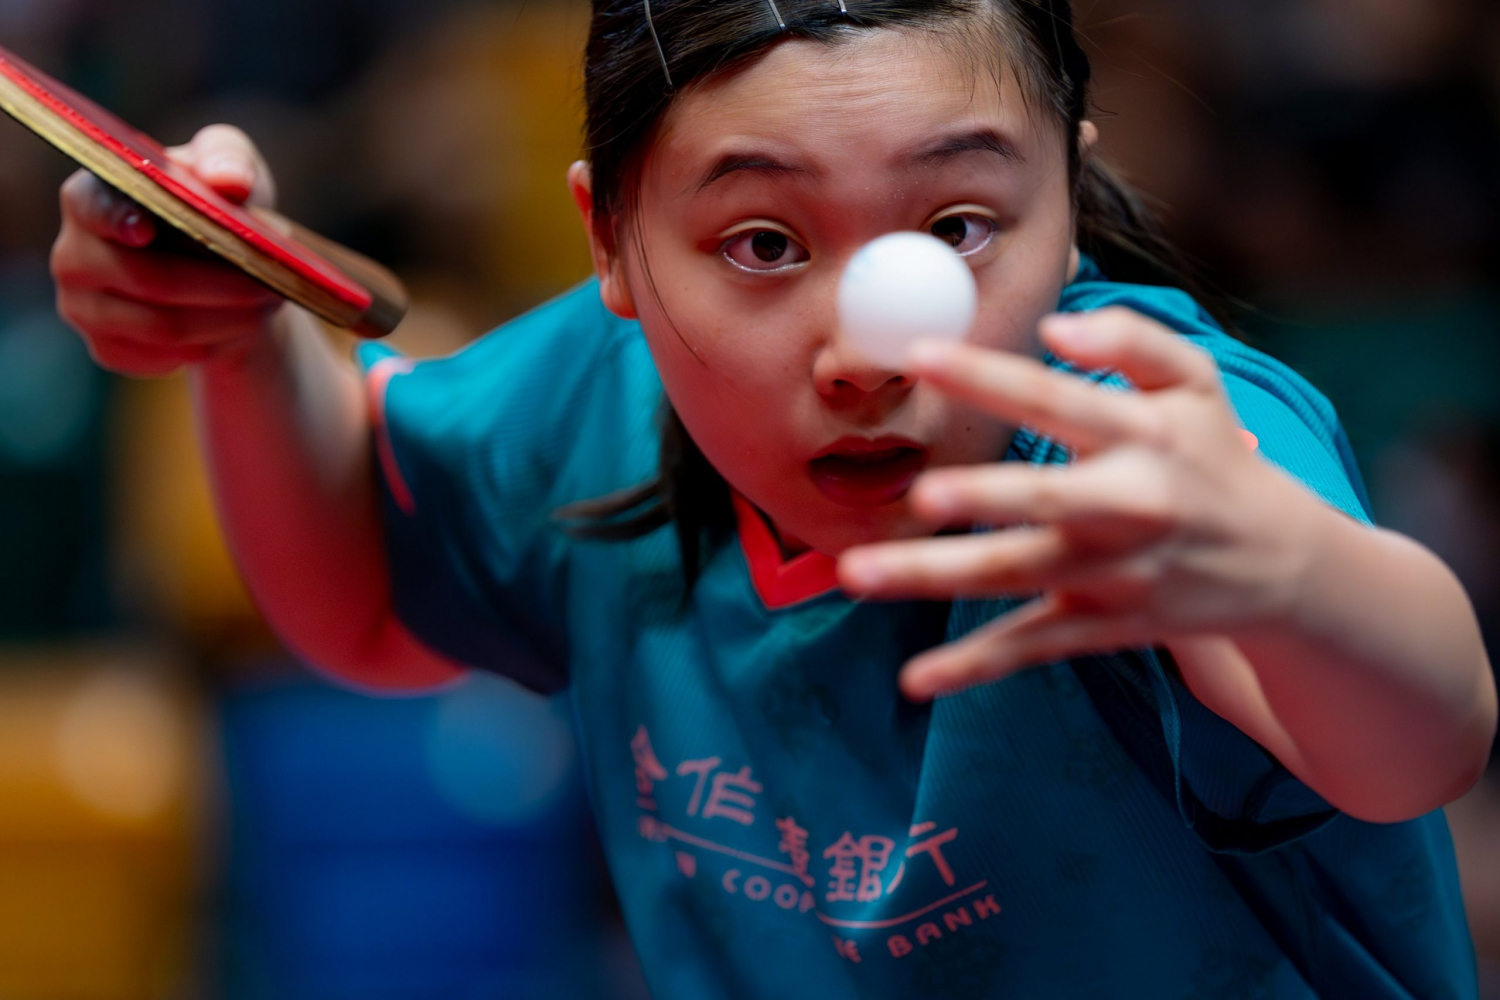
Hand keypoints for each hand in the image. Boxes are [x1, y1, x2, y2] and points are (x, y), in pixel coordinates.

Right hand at [51, 124, 285, 376]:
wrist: (226, 272)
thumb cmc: (220, 206)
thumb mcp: (232, 168)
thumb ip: (228, 158)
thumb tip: (228, 179)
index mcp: (92, 196)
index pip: (91, 208)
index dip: (117, 220)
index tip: (149, 230)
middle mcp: (74, 252)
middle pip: (145, 278)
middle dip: (219, 285)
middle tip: (270, 284)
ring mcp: (82, 306)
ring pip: (160, 327)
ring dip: (226, 320)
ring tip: (267, 304)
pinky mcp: (106, 348)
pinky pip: (160, 359)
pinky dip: (208, 347)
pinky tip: (233, 328)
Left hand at [838, 307, 1327, 700]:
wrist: (1285, 566)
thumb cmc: (1216, 458)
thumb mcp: (1198, 384)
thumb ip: (1132, 340)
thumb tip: (1055, 328)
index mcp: (1141, 436)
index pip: (1055, 399)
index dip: (989, 377)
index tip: (918, 353)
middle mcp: (1125, 506)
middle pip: (1044, 501)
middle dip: (985, 498)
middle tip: (922, 493)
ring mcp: (1110, 572)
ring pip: (1016, 575)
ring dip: (937, 576)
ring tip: (858, 573)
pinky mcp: (1101, 622)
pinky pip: (1030, 646)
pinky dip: (974, 666)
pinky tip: (915, 679)